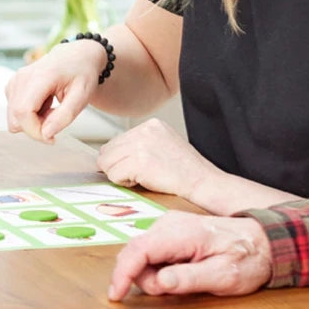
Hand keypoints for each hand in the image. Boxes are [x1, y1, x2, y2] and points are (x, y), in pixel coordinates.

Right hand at [4, 40, 105, 142]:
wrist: (76, 56)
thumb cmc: (82, 74)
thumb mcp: (82, 96)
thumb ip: (64, 116)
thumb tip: (46, 135)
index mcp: (40, 76)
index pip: (24, 111)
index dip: (35, 131)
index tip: (52, 138)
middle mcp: (21, 78)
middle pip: (15, 118)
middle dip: (35, 128)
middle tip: (57, 119)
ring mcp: (14, 81)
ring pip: (13, 118)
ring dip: (33, 122)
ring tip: (52, 110)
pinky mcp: (12, 87)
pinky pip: (14, 112)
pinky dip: (29, 115)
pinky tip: (44, 105)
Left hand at [96, 117, 220, 202]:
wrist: (202, 182)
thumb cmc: (186, 171)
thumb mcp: (163, 145)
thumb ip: (140, 145)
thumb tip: (110, 155)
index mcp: (151, 125)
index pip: (116, 141)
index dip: (121, 159)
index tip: (136, 167)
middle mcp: (144, 131)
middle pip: (107, 151)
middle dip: (117, 167)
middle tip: (138, 175)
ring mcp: (140, 145)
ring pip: (106, 163)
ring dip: (120, 175)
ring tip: (142, 178)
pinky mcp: (137, 162)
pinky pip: (113, 175)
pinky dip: (124, 183)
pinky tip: (143, 181)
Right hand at [109, 211, 273, 301]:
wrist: (264, 240)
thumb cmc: (248, 258)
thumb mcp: (224, 276)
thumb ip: (189, 279)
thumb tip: (159, 282)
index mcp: (181, 234)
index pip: (138, 250)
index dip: (122, 274)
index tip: (115, 295)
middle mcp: (168, 224)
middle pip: (136, 254)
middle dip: (146, 279)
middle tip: (176, 290)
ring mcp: (167, 225)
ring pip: (141, 254)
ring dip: (154, 274)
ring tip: (187, 279)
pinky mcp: (169, 230)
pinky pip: (151, 252)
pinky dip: (158, 267)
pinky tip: (182, 271)